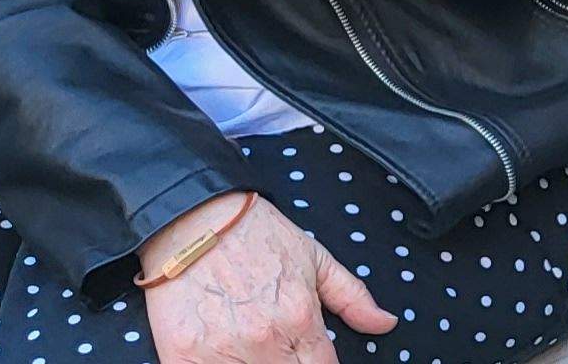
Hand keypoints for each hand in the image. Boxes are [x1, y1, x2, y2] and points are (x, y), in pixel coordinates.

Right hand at [141, 193, 396, 363]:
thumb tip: (385, 323)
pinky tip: (220, 352)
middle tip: (277, 345)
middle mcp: (264, 341)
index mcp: (299, 320)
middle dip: (287, 362)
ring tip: (248, 344)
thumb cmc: (255, 235)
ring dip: (253, 363)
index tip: (308, 355)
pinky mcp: (182, 356)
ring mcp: (220, 352)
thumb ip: (352, 297)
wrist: (192, 217)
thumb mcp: (313, 257)